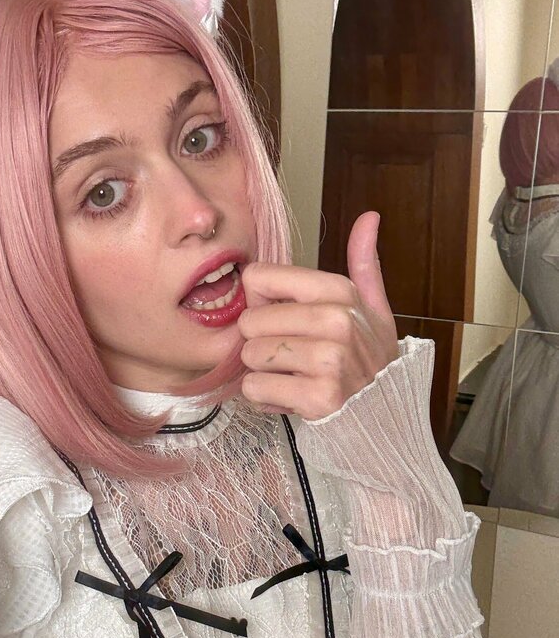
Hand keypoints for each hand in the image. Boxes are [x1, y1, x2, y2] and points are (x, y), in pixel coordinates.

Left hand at [237, 212, 399, 419]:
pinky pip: (255, 388)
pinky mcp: (318, 398)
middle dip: (261, 343)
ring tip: (292, 376)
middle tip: (291, 356)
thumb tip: (369, 217)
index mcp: (340, 293)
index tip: (285, 320)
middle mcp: (337, 322)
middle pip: (250, 320)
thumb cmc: (371, 362)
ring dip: (262, 372)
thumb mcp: (374, 309)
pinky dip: (264, 398)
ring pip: (250, 355)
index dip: (261, 303)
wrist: (387, 420)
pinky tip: (289, 397)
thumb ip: (364, 264)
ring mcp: (329, 361)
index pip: (259, 278)